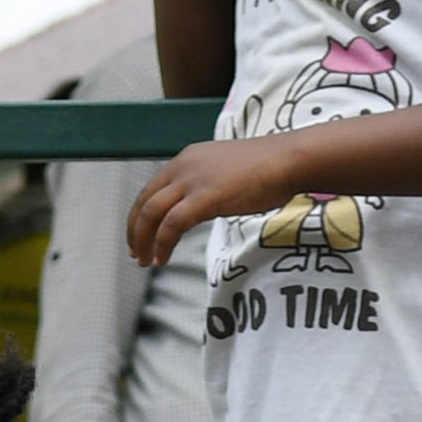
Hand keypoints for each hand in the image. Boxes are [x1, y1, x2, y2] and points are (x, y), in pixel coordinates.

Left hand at [129, 133, 308, 268]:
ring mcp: (192, 181)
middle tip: (136, 254)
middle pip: (143, 202)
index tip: (139, 238)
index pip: (150, 190)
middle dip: (135, 232)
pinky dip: (162, 244)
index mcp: (186, 160)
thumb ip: (205, 186)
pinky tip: (163, 258)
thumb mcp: (224, 172)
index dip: (139, 217)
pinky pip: (172, 224)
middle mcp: (182, 167)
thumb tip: (199, 206)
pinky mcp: (204, 197)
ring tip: (146, 261)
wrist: (286, 161)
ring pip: (151, 214)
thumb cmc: (266, 169)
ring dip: (144, 242)